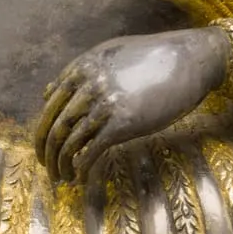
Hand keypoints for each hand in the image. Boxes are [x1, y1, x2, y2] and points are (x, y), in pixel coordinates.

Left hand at [34, 28, 229, 182]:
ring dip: (61, 165)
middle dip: (47, 153)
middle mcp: (87, 85)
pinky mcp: (123, 123)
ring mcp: (104, 104)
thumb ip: (77, 72)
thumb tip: (48, 92)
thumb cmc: (153, 57)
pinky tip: (81, 177)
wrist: (189, 60)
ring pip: (68, 143)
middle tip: (48, 169)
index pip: (49, 107)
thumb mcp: (109, 55)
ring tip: (63, 178)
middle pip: (54, 127)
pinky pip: (90, 152)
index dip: (43, 131)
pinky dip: (81, 168)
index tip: (45, 148)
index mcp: (81, 68)